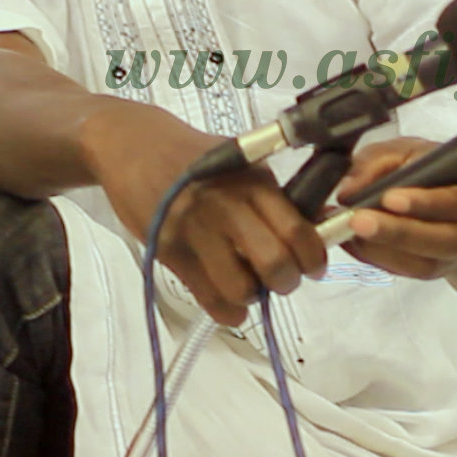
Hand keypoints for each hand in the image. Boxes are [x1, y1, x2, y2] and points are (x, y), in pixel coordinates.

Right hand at [81, 102, 326, 325]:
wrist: (133, 145)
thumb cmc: (196, 156)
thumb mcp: (243, 164)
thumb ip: (277, 195)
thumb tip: (323, 224)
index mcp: (254, 182)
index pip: (298, 231)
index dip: (313, 259)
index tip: (314, 268)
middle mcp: (228, 206)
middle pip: (274, 264)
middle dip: (286, 282)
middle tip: (281, 280)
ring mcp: (196, 230)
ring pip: (241, 287)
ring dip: (253, 296)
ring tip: (249, 286)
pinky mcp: (169, 251)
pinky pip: (207, 297)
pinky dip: (227, 311)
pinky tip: (231, 306)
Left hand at [331, 137, 456, 280]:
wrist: (447, 200)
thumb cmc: (427, 169)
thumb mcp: (405, 152)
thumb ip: (378, 163)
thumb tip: (347, 189)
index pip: (455, 200)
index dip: (423, 202)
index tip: (388, 198)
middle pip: (442, 239)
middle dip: (397, 232)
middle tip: (358, 221)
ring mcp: (451, 255)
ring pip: (424, 263)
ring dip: (382, 250)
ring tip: (350, 233)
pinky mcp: (430, 271)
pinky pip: (405, 273)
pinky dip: (375, 259)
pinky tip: (352, 243)